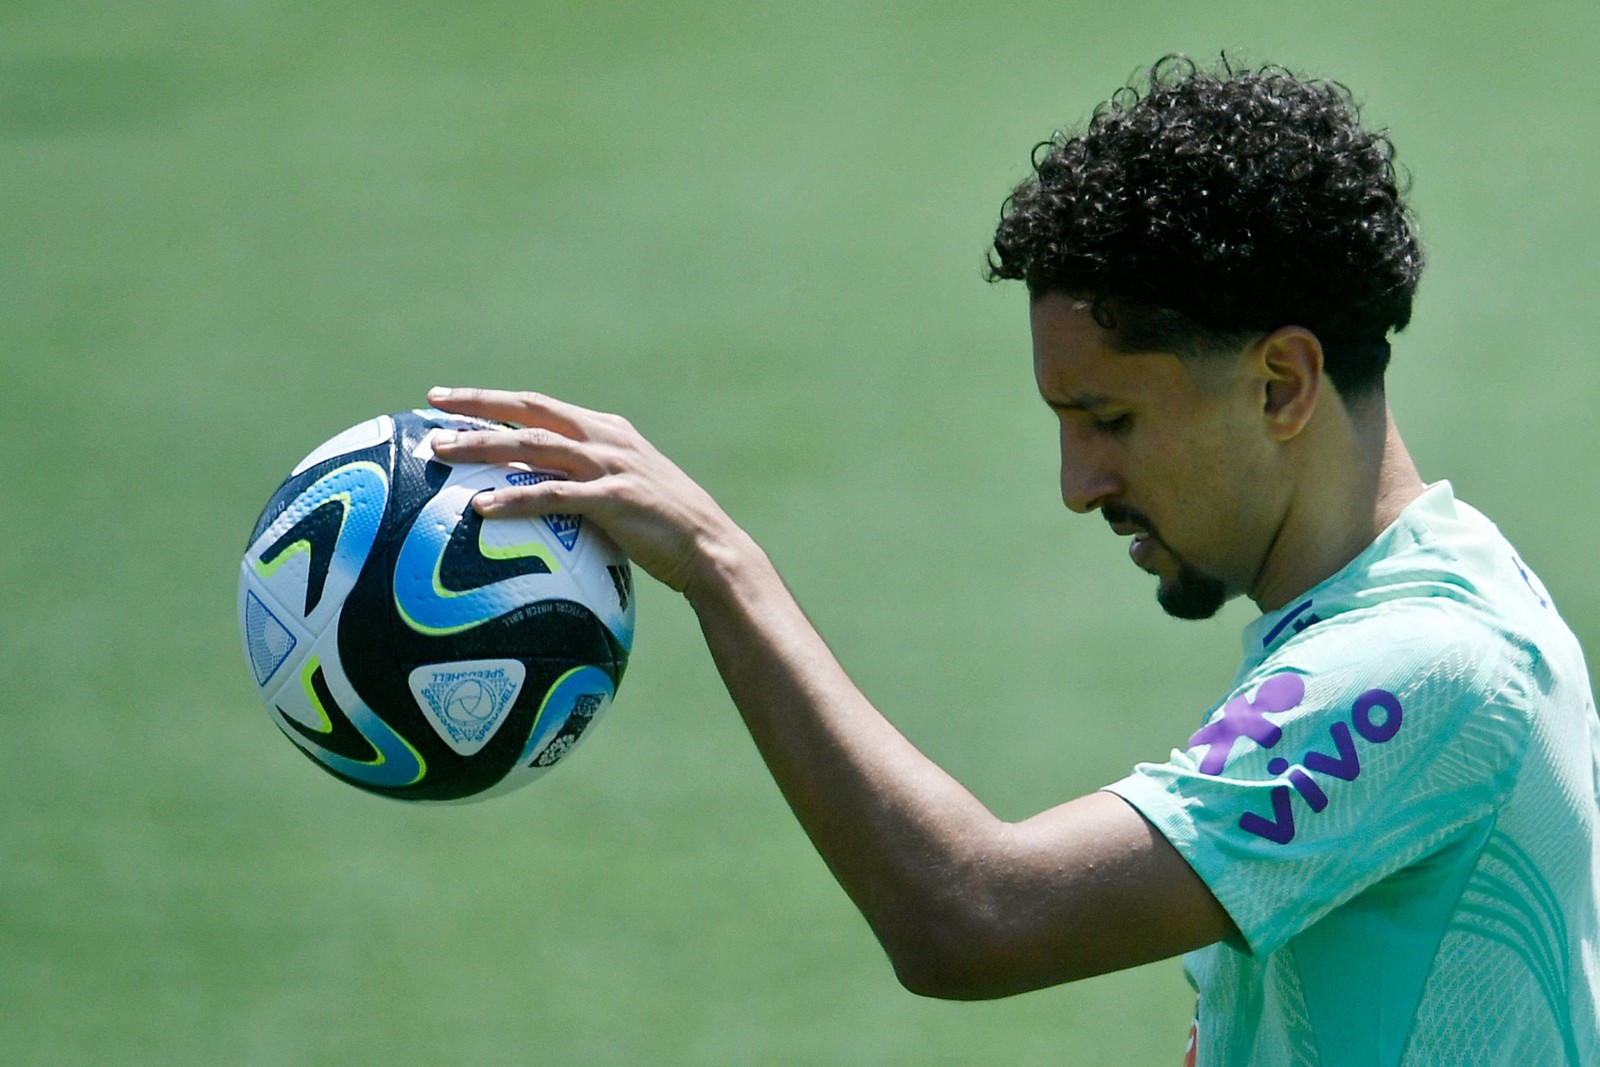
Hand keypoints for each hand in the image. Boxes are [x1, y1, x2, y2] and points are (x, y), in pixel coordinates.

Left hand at [425, 386, 741, 594]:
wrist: (712, 549)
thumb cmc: (666, 530)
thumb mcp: (622, 493)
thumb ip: (584, 484)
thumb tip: (536, 495)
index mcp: (607, 431)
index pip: (540, 406)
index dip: (493, 400)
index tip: (449, 399)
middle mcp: (606, 439)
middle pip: (530, 412)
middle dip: (478, 405)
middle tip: (433, 406)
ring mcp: (612, 466)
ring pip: (534, 446)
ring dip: (484, 446)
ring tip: (442, 450)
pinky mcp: (616, 498)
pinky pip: (555, 496)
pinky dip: (516, 499)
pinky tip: (482, 508)